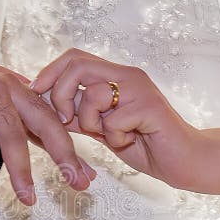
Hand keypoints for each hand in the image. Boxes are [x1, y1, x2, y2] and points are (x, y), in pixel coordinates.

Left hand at [0, 69, 94, 204]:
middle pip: (45, 120)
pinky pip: (45, 127)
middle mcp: (10, 87)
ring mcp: (20, 95)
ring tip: (85, 180)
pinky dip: (60, 147)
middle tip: (78, 183)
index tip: (27, 196)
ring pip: (52, 123)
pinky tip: (76, 167)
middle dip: (64, 153)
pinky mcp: (22, 107)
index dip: (20, 168)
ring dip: (69, 152)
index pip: (11, 133)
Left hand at [30, 49, 198, 187]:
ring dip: (92, 123)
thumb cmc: (143, 144)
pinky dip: (114, 138)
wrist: (182, 161)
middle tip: (66, 120)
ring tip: (111, 135)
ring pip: (93, 95)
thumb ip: (78, 115)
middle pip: (78, 65)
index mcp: (115, 76)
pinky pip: (112, 121)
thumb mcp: (101, 128)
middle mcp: (127, 76)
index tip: (36, 93)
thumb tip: (45, 106)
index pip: (74, 57)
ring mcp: (140, 89)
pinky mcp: (150, 107)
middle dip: (61, 94)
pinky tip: (130, 141)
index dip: (50, 72)